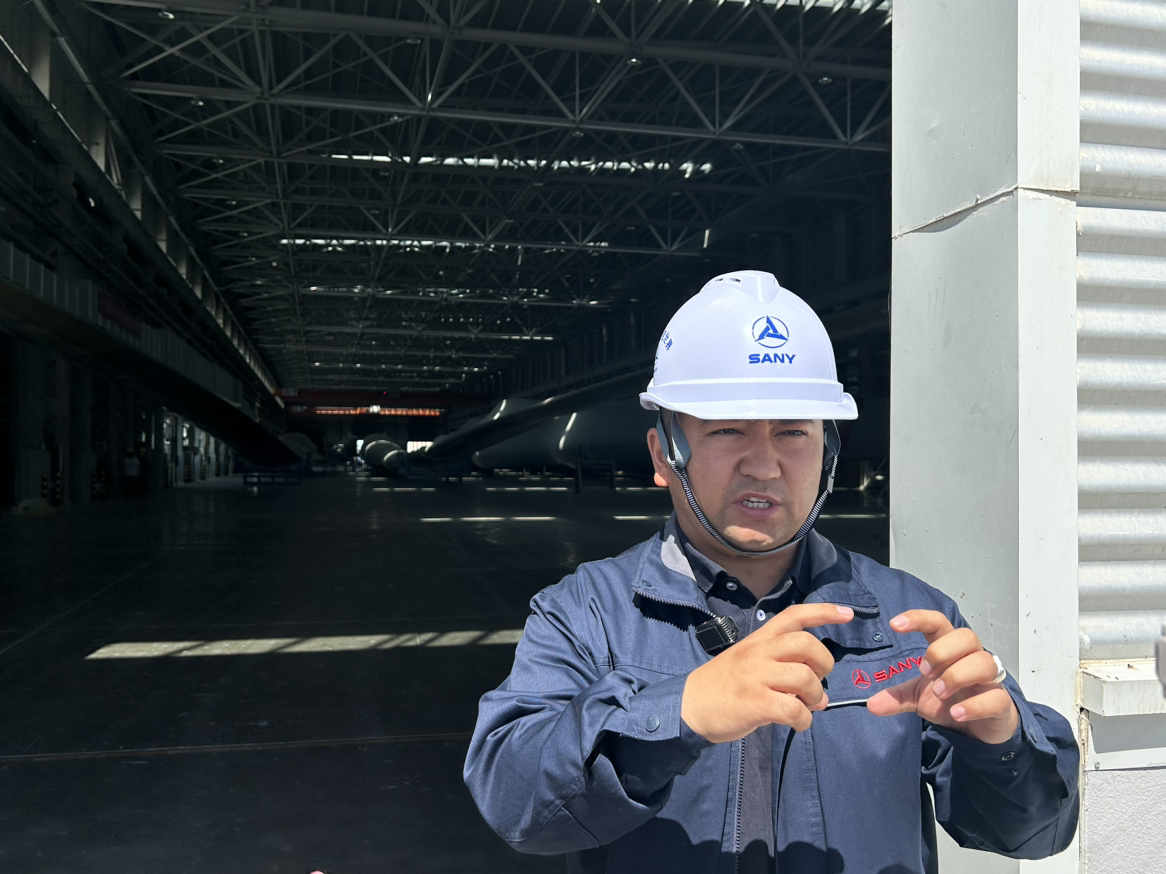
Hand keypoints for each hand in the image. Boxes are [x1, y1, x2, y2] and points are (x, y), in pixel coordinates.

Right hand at [680, 603, 853, 742]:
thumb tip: (818, 692)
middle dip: (823, 665)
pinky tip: (797, 723)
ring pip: (805, 677)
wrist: (689, 706)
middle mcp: (759, 651)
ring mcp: (756, 676)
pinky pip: (794, 708)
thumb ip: (782, 669)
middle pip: (807, 644)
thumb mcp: (750, 664)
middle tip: (816, 683)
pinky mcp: (755, 702)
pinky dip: (803, 720)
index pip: (794, 615)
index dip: (824, 612)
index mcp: (759, 639)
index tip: (848, 613)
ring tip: (806, 707)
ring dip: (815, 697)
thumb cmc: (723, 685)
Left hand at [866, 610, 1018, 744]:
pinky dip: (974, 705)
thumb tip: (871, 705)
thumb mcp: (920, 697)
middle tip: (924, 671)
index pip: (938, 622)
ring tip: (940, 693)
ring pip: (984, 662)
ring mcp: (990, 680)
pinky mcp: (1001, 703)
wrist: (981, 728)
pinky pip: (996, 697)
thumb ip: (898, 697)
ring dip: (957, 675)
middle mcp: (972, 658)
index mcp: (950, 650)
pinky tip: (956, 713)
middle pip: (967, 636)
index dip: (919, 618)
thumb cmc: (953, 699)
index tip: (895, 624)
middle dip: (942, 651)